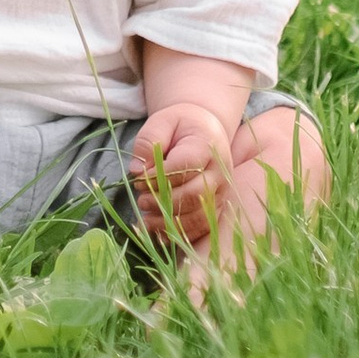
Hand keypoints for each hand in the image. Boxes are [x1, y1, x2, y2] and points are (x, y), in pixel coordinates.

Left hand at [128, 98, 238, 248]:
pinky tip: (160, 234)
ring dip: (170, 223)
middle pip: (193, 194)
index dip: (160, 177)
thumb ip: (148, 142)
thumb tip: (136, 170)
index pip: (186, 165)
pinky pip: (202, 227)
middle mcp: (219, 172)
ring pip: (199, 216)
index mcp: (207, 145)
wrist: (206, 131)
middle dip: (163, 202)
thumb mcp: (161, 122)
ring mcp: (221, 192)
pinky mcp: (218, 207)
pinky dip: (181, 235)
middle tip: (141, 202)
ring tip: (146, 220)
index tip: (139, 181)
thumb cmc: (181, 126)